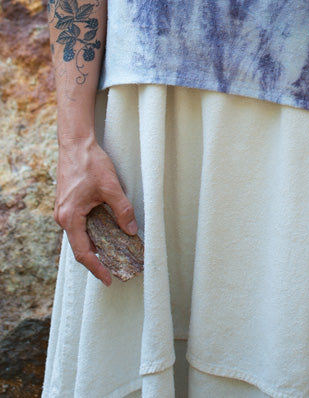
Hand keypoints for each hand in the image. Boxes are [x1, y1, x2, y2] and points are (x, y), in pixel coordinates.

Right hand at [54, 137, 137, 285]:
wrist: (76, 143)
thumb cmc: (90, 163)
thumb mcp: (110, 186)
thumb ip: (122, 209)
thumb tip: (131, 231)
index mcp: (70, 217)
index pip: (83, 252)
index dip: (96, 267)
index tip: (108, 279)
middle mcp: (63, 217)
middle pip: (81, 246)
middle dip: (99, 258)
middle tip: (117, 268)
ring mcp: (64, 211)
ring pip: (81, 234)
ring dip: (97, 244)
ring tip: (116, 252)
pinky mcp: (68, 204)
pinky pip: (81, 224)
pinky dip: (94, 231)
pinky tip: (108, 231)